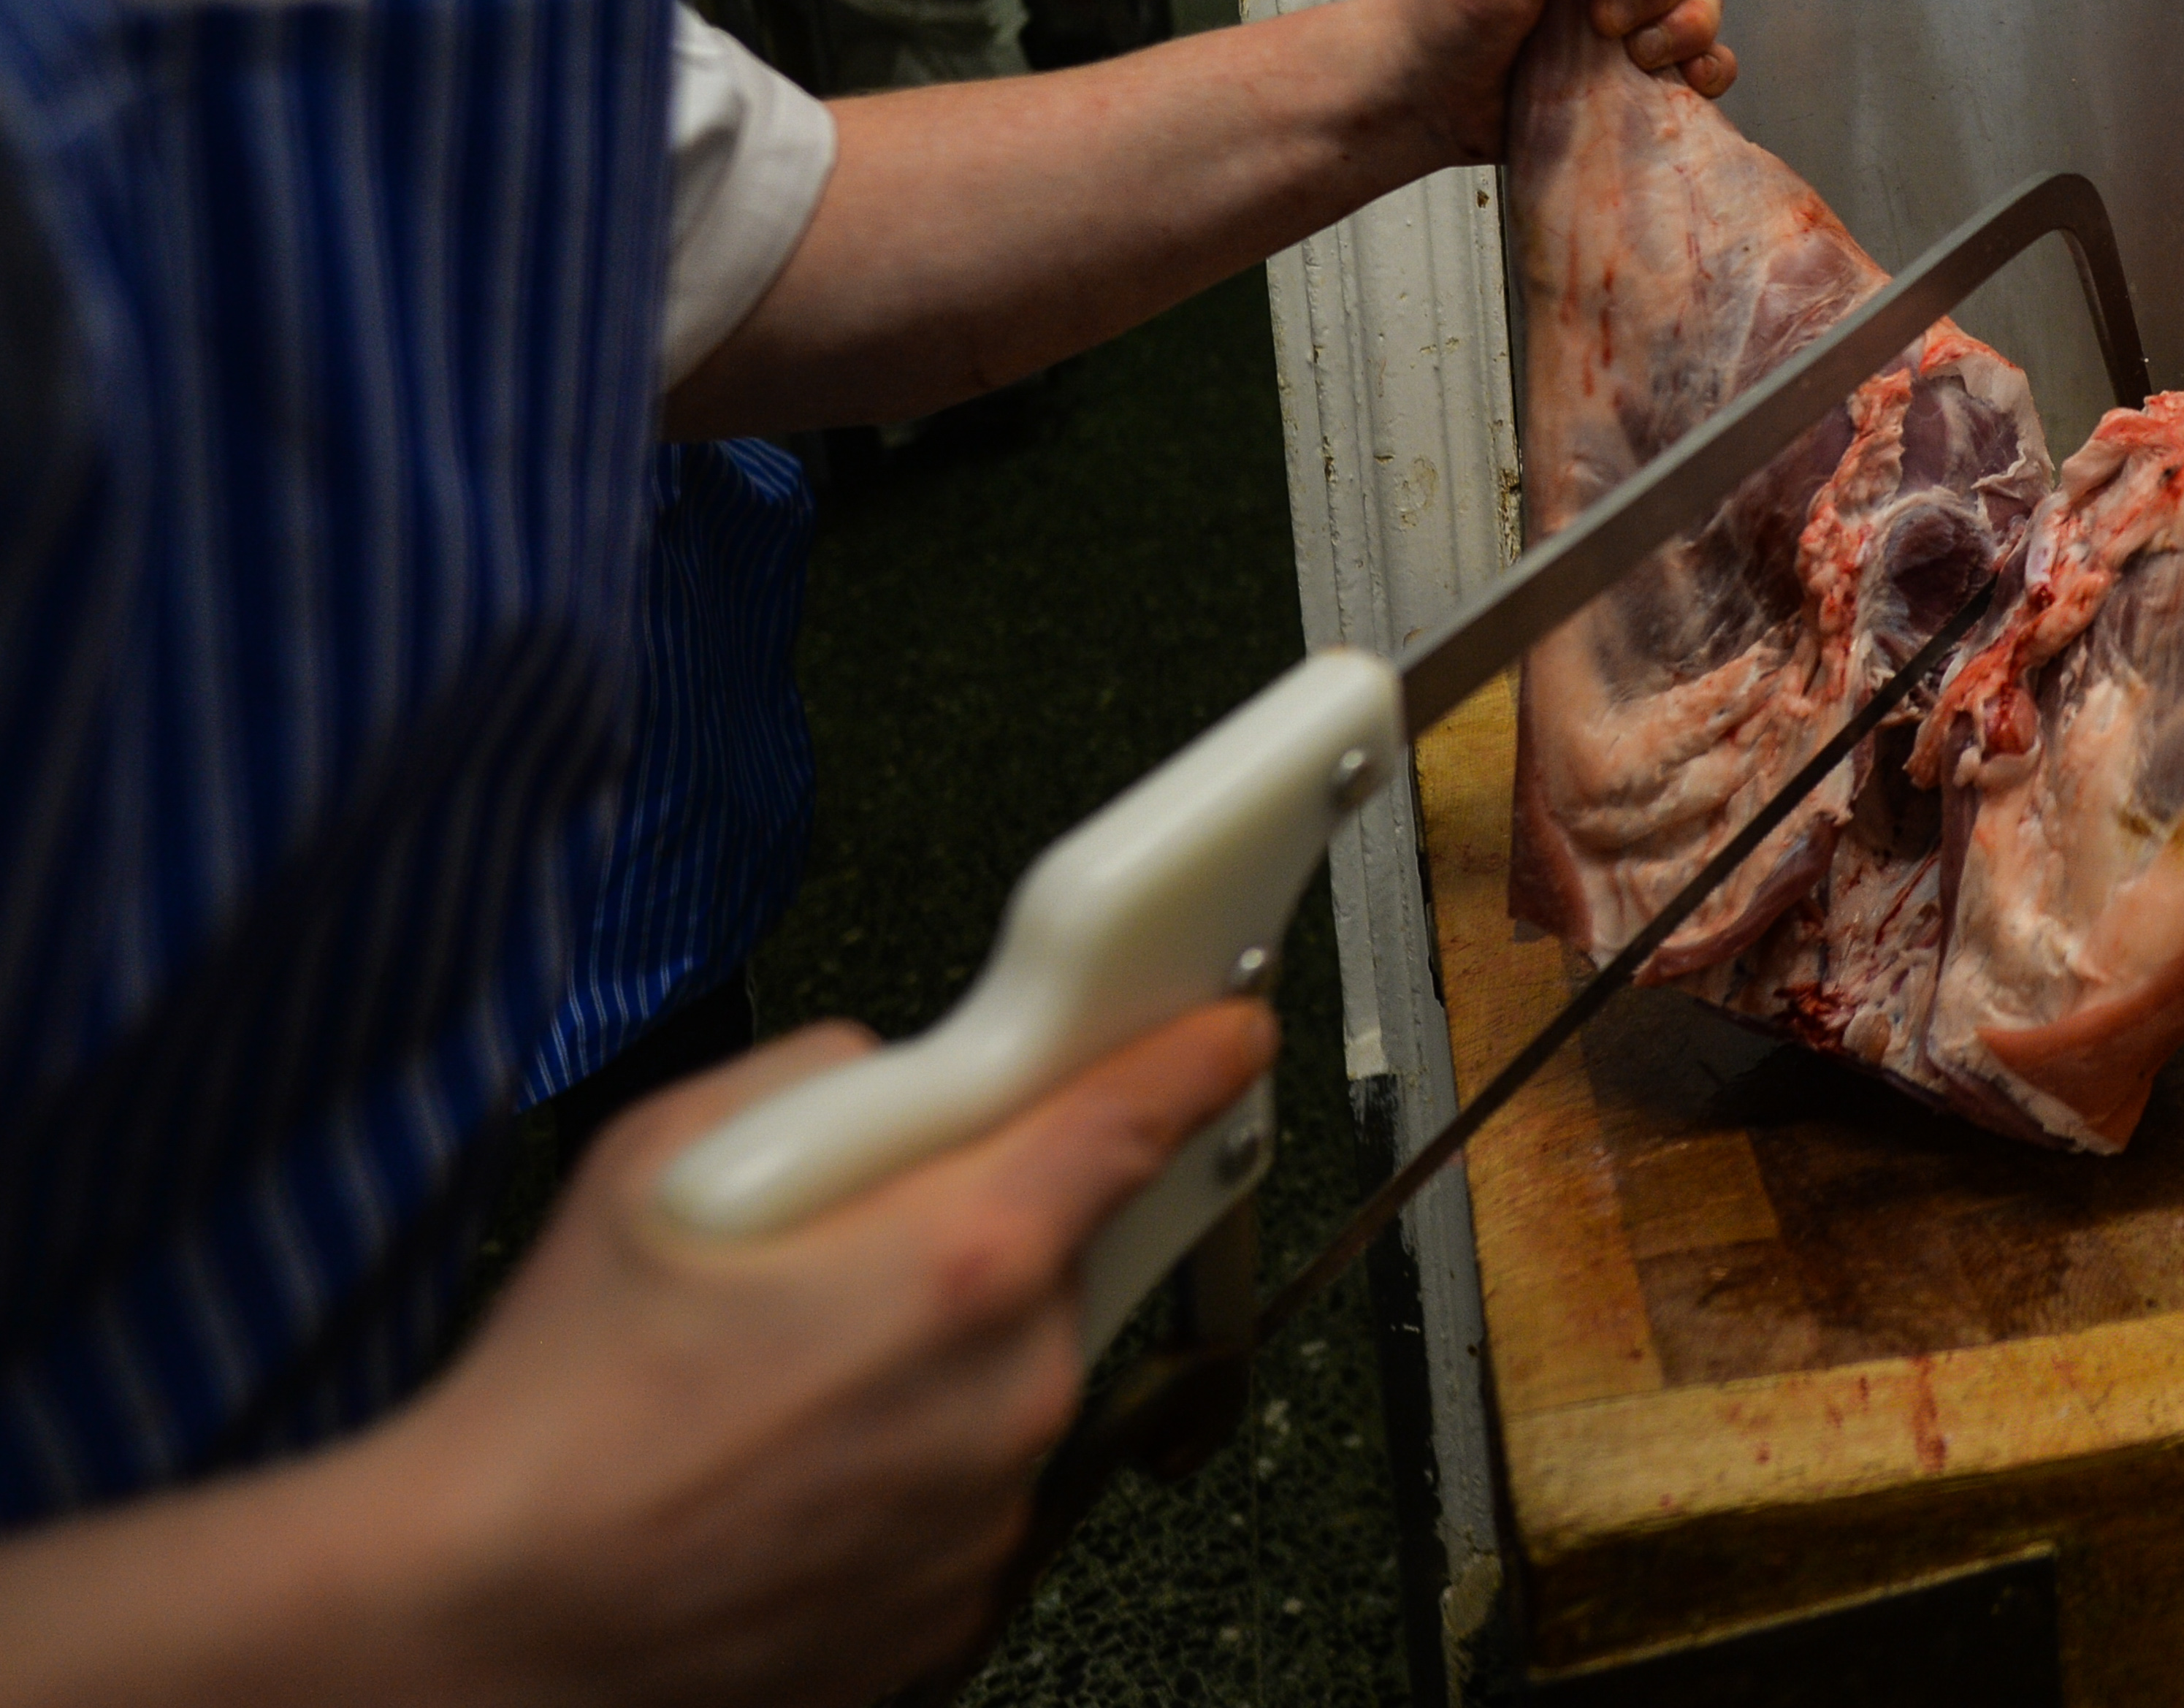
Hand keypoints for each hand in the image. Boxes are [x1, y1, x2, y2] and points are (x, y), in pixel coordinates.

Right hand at [392, 1005, 1275, 1704]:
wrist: (476, 1624)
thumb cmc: (550, 1411)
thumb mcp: (665, 1156)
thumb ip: (820, 1086)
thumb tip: (891, 1080)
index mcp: (962, 1258)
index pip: (1132, 1119)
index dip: (1190, 1060)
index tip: (1228, 1038)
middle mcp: (1006, 1390)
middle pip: (1050, 1261)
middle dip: (971, 1241)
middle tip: (837, 1269)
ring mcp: (987, 1512)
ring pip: (1002, 1384)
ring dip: (925, 1367)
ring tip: (769, 1394)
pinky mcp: (954, 1607)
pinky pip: (961, 1494)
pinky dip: (896, 1471)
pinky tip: (779, 1475)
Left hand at [1380, 0, 1735, 169]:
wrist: (1421, 96)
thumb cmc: (1445, 8)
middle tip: (1601, 14)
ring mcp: (1631, 16)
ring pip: (1707, 1)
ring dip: (1687, 26)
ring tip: (1632, 53)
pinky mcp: (1638, 72)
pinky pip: (1708, 60)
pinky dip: (1710, 66)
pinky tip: (1688, 78)